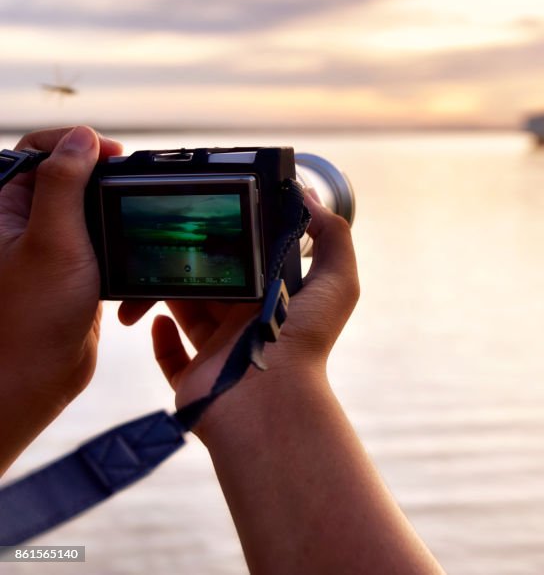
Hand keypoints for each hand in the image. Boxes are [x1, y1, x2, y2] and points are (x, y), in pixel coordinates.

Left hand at [0, 127, 122, 470]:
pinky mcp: (77, 272)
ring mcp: (53, 248)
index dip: (75, 145)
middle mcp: (26, 223)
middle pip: (72, 177)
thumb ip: (64, 185)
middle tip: (134, 192)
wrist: (36, 379)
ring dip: (119, 219)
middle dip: (107, 182)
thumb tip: (81, 138)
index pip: (37, 151)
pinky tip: (131, 266)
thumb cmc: (31, 318)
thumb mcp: (52, 241)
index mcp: (7, 208)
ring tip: (137, 228)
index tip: (112, 155)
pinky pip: (106, 244)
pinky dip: (123, 251)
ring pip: (94, 211)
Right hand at [118, 193, 358, 435]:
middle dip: (196, 262)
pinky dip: (160, 338)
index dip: (237, 242)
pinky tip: (154, 320)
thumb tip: (309, 197)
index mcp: (279, 301)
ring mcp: (220, 352)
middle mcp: (250, 325)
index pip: (255, 265)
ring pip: (188, 314)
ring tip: (155, 267)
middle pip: (216, 284)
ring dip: (170, 292)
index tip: (212, 215)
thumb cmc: (302, 339)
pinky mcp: (194, 378)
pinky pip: (171, 357)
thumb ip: (332, 236)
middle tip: (170, 236)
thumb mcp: (335, 281)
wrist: (266, 399)